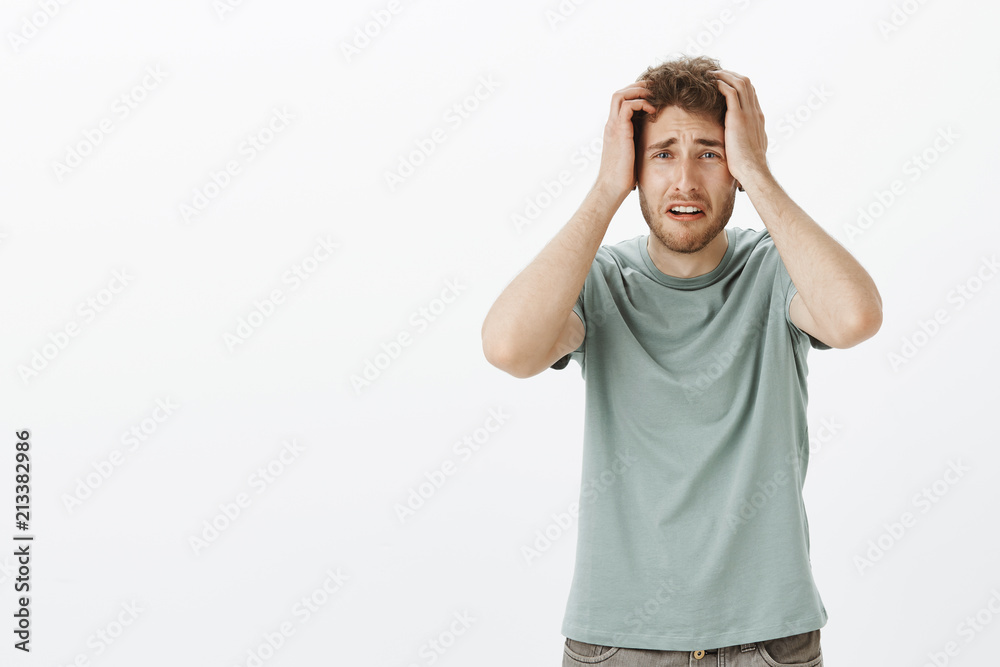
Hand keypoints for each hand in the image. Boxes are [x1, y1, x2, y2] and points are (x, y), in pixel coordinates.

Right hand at [594, 80, 656, 201]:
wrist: (611, 188)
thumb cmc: (623, 177)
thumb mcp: (633, 154)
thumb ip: (638, 144)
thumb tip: (654, 144)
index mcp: (614, 129)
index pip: (621, 102)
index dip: (636, 94)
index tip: (653, 96)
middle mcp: (612, 125)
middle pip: (620, 93)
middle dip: (638, 87)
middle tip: (656, 90)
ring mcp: (614, 127)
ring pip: (621, 95)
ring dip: (639, 92)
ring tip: (654, 97)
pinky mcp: (619, 131)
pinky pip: (628, 106)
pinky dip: (641, 103)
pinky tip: (653, 111)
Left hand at [709, 69, 769, 186]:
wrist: (752, 170)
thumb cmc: (748, 166)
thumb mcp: (748, 149)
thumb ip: (744, 141)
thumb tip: (738, 144)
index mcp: (757, 118)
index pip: (750, 93)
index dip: (738, 84)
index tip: (725, 82)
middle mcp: (754, 112)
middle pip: (746, 83)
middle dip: (730, 75)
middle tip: (716, 73)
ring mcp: (748, 113)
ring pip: (739, 83)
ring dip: (724, 75)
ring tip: (711, 74)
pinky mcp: (738, 117)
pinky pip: (730, 92)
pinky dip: (721, 84)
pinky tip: (711, 83)